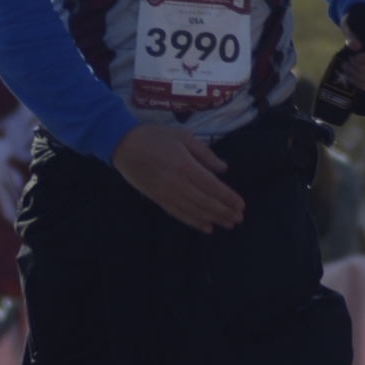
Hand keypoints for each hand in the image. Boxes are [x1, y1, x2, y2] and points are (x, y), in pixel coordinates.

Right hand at [112, 126, 245, 231]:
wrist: (123, 145)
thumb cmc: (155, 136)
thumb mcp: (183, 136)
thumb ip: (205, 153)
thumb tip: (223, 169)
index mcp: (185, 165)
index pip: (212, 186)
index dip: (228, 197)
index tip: (241, 205)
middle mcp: (177, 182)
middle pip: (205, 202)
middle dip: (224, 211)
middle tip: (238, 219)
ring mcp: (166, 193)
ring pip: (194, 211)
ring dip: (213, 219)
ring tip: (228, 224)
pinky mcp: (158, 199)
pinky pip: (178, 214)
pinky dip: (194, 222)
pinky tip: (206, 227)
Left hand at [342, 26, 364, 95]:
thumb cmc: (358, 23)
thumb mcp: (352, 23)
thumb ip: (352, 33)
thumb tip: (354, 46)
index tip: (353, 56)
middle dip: (360, 69)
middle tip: (346, 64)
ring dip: (359, 77)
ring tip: (346, 69)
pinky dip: (364, 84)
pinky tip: (351, 78)